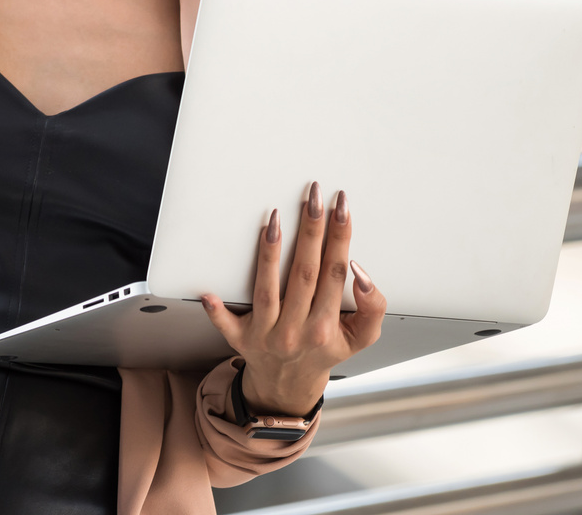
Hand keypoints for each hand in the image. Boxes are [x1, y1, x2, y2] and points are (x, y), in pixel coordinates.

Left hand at [202, 182, 386, 417]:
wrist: (289, 385)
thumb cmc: (324, 350)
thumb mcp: (360, 338)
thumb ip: (373, 308)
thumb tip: (361, 274)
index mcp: (326, 328)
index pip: (335, 274)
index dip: (340, 237)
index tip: (341, 208)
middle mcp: (295, 330)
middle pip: (305, 273)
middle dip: (312, 230)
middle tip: (314, 196)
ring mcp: (266, 334)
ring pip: (268, 288)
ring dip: (271, 252)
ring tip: (276, 219)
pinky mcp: (239, 339)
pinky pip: (225, 324)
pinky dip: (216, 310)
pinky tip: (208, 291)